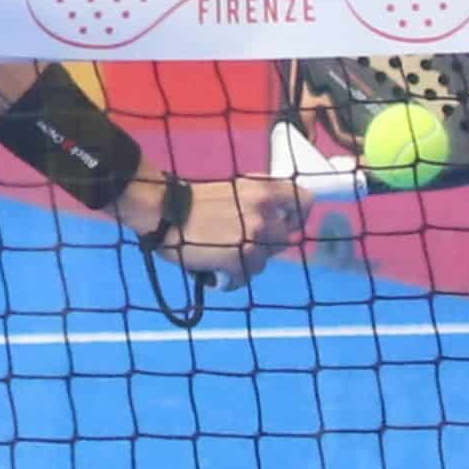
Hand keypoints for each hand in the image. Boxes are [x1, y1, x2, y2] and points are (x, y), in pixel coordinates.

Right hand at [140, 175, 304, 290]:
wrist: (164, 213)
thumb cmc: (195, 201)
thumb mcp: (235, 189)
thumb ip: (258, 202)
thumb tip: (275, 220)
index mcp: (264, 191)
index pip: (304, 201)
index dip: (297, 216)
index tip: (286, 223)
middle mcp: (265, 214)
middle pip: (283, 240)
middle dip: (265, 246)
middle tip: (241, 244)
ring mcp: (254, 239)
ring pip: (262, 263)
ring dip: (245, 264)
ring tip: (221, 257)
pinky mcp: (240, 261)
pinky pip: (244, 279)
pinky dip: (229, 279)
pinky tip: (213, 271)